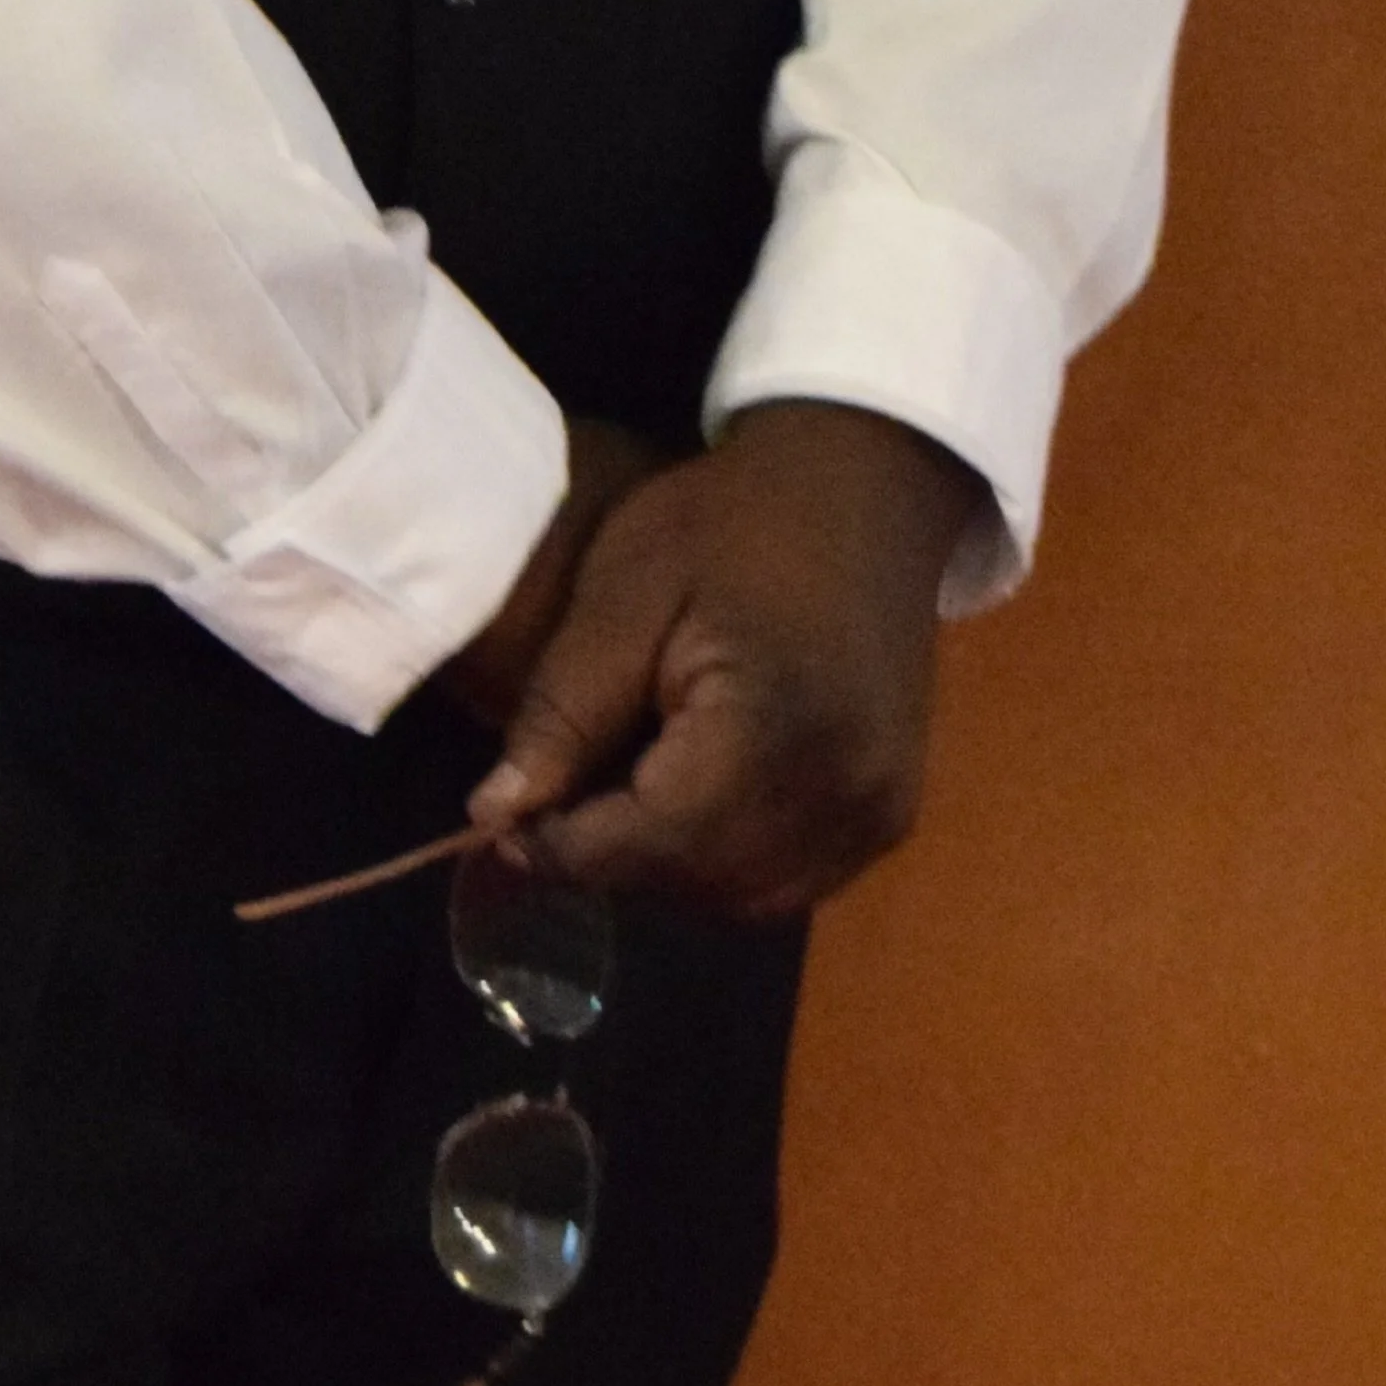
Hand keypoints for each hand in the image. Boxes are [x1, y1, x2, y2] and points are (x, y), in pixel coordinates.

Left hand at [464, 398, 985, 915]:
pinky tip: (689, 800)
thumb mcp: (625, 588)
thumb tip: (495, 816)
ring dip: (669, 871)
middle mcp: (841, 794)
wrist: (864, 486)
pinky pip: (791, 881)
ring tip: (616, 798)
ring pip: (744, 899)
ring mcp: (878, 813)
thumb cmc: (733, 519)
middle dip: (614, 861)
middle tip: (553, 806)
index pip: (651, 842)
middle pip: (697, 883)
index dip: (565, 847)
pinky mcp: (891, 815)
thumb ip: (564, 708)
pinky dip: (727, 863)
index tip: (501, 824)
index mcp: (775, 730)